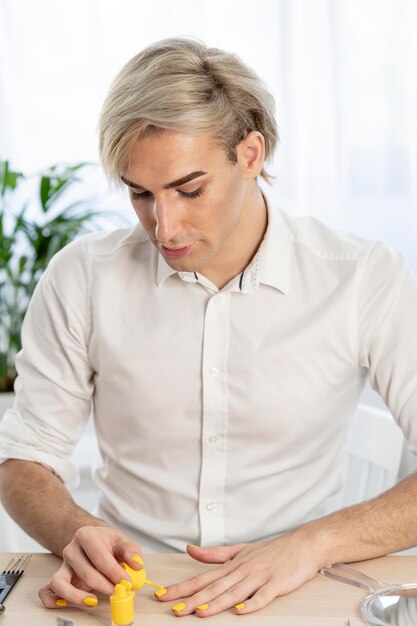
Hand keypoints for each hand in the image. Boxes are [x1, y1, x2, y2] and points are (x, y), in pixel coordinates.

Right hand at [38, 525, 141, 607]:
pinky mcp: (58, 579)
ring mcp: (62, 565)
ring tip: (93, 601)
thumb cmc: (107, 543)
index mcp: (86, 535)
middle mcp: (71, 550)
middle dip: (104, 585)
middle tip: (119, 592)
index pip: (100, 557)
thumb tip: (137, 565)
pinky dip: (52, 600)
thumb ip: (132, 551)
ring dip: (77, 596)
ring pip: (61, 583)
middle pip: (85, 573)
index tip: (127, 583)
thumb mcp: (121, 541)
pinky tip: (64, 605)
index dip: (115, 573)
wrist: (92, 541)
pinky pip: (47, 590)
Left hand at [155, 528, 322, 616]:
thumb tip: (190, 550)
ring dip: (216, 603)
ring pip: (234, 593)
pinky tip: (240, 611)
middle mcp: (242, 571)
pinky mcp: (276, 584)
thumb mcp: (240, 550)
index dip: (182, 587)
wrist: (302, 544)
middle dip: (192, 599)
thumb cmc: (271, 550)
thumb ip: (214, 553)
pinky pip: (262, 596)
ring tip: (199, 612)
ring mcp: (259, 577)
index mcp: (232, 565)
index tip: (162, 594)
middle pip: (214, 587)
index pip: (202, 577)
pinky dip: (251, 604)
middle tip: (174, 609)